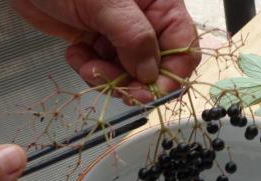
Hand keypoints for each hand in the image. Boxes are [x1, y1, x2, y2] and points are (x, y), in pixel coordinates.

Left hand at [11, 0, 200, 102]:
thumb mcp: (106, 2)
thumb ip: (134, 37)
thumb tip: (150, 74)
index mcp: (162, 5)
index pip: (184, 49)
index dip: (170, 75)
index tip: (148, 92)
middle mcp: (146, 22)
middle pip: (156, 68)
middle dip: (132, 80)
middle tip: (107, 81)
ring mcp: (121, 34)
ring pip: (129, 75)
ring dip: (107, 77)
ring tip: (86, 62)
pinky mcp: (99, 42)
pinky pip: (105, 70)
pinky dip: (89, 69)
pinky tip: (76, 52)